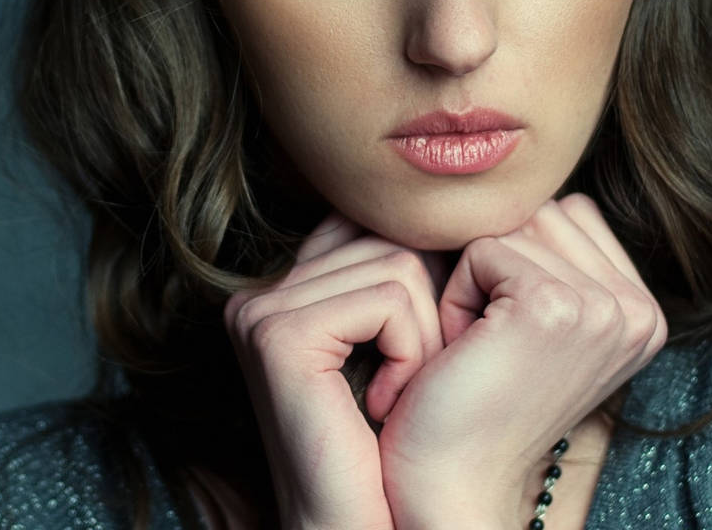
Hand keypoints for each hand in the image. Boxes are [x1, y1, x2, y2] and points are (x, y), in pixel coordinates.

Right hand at [223, 210, 452, 529]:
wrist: (364, 529)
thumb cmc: (391, 450)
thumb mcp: (396, 347)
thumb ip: (398, 276)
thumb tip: (454, 214)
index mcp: (278, 289)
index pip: (371, 225)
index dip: (422, 279)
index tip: (425, 350)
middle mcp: (257, 292)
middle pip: (389, 238)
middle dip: (428, 310)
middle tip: (412, 384)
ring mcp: (260, 311)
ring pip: (399, 264)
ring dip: (426, 338)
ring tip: (400, 396)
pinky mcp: (279, 335)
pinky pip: (390, 299)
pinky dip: (412, 351)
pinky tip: (388, 402)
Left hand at [376, 193, 667, 529]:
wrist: (452, 478)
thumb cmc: (476, 396)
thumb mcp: (538, 326)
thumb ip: (557, 259)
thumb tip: (528, 179)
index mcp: (643, 311)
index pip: (565, 213)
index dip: (516, 261)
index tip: (510, 337)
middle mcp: (638, 310)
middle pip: (540, 211)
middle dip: (495, 264)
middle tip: (489, 343)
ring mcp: (603, 308)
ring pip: (511, 226)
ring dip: (473, 278)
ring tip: (479, 346)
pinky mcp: (554, 306)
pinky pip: (481, 248)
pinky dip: (456, 294)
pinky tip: (466, 350)